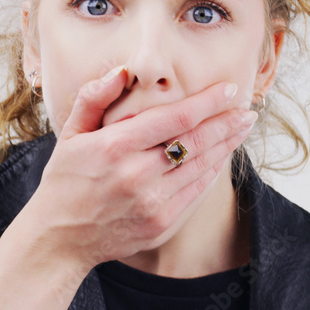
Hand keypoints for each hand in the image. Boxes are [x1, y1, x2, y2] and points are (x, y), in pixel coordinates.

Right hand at [20, 65, 257, 272]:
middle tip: (248, 111)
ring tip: (242, 129)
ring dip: (226, 146)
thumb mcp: (71, 134)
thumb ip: (94, 97)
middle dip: (228, 124)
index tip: (229, 89)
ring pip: (201, 167)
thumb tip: (122, 71)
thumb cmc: (66, 180)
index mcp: (115, 147)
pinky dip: (212, 173)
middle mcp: (137, 175)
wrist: (60, 238)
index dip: (208, 102)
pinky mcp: (161, 224)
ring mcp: (152, 203)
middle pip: (197, 142)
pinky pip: (197, 193)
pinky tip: (221, 158)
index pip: (175, 118)